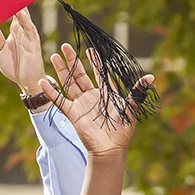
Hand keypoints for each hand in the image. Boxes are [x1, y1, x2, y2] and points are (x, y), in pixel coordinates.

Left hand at [0, 7, 46, 93]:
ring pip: (23, 14)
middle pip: (18, 8)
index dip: (5, 0)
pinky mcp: (32, 41)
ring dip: (18, 4)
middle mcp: (22, 28)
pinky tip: (19, 11)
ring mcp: (28, 34)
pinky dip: (24, 18)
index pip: (10, 10)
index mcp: (14, 29)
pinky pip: (28, 27)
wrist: (25, 82)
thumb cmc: (14, 66)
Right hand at [39, 43, 153, 159]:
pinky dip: (52, 92)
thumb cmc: (123, 130)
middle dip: (72, 61)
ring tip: (54, 56)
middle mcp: (92, 97)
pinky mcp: (73, 114)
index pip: (99, 73)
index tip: (90, 49)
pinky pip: (60, 101)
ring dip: (61, 71)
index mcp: (106, 94)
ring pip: (69, 84)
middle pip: (80, 75)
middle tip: (65, 46)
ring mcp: (81, 105)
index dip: (95, 61)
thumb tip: (151, 77)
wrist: (111, 148)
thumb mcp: (131, 108)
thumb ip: (138, 91)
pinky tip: (43, 81)